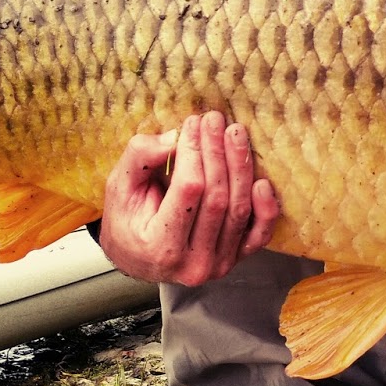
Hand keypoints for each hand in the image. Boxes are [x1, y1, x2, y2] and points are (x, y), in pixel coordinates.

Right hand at [99, 112, 279, 285]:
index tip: (192, 123)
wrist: (136, 258)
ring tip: (236, 134)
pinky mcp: (235, 259)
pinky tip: (263, 182)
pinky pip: (259, 234)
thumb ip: (140, 159)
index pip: (189, 189)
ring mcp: (218, 264)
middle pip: (218, 198)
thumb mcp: (119, 187)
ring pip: (239, 210)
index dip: (194, 152)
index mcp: (160, 246)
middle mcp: (193, 263)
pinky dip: (266, 209)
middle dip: (218, 152)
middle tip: (215, 120)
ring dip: (241, 167)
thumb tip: (173, 138)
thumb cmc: (126, 220)